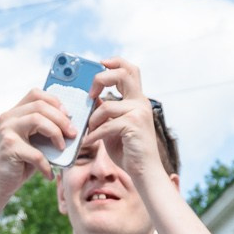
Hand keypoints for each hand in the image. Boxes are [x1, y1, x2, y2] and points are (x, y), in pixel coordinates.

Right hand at [0, 91, 69, 201]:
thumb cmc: (21, 163)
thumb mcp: (34, 141)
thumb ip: (45, 129)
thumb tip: (72, 123)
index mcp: (14, 113)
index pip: (36, 94)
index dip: (55, 102)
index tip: (69, 116)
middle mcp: (8, 118)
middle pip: (40, 105)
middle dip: (61, 119)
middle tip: (73, 134)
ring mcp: (6, 131)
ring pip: (37, 120)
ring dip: (56, 134)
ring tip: (62, 148)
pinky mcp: (9, 148)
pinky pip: (36, 153)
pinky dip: (46, 165)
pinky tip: (49, 175)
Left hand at [80, 60, 171, 191]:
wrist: (144, 172)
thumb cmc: (128, 151)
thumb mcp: (113, 126)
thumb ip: (106, 111)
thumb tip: (92, 99)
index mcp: (137, 100)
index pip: (130, 69)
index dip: (114, 62)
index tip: (99, 64)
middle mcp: (140, 102)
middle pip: (122, 73)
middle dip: (100, 78)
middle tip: (90, 93)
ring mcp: (138, 113)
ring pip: (106, 106)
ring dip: (92, 120)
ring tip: (89, 132)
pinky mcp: (133, 125)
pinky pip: (105, 125)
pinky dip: (94, 135)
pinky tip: (89, 142)